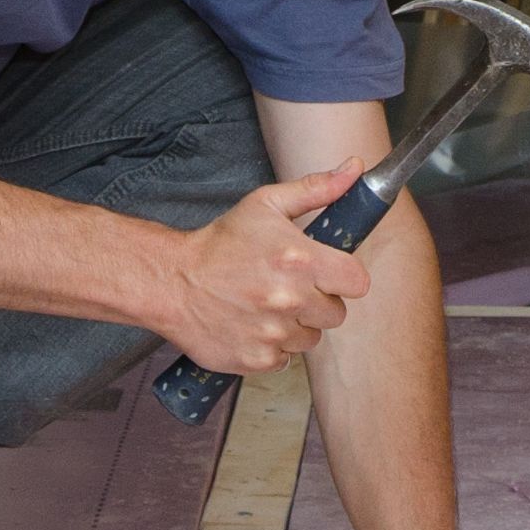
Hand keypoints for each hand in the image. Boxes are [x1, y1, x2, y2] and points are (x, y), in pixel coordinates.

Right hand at [160, 163, 376, 378]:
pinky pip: (285, 359)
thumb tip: (354, 169)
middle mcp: (290, 300)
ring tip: (266, 306)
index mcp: (300, 260)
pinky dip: (272, 346)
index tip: (327, 274)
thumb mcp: (266, 205)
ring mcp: (274, 333)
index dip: (343, 277)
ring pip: (310, 339)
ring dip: (294, 326)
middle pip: (336, 314)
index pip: (357, 282)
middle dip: (317, 302)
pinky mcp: (257, 359)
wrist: (172, 282)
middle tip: (289, 288)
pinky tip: (252, 325)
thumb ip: (315, 189)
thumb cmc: (219, 244)